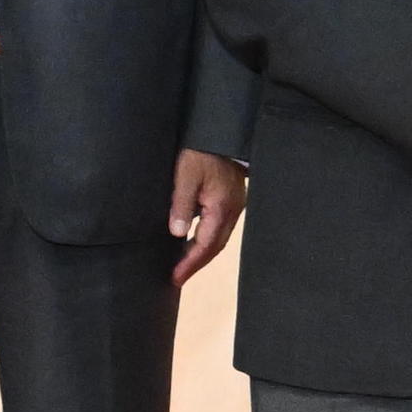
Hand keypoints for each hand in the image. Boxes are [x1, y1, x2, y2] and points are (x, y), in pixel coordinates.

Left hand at [168, 149, 247, 283]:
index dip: (191, 263)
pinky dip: (207, 239)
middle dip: (197, 264)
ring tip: (184, 263)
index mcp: (222, 208)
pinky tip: (194, 240)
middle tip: (178, 277)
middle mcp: (233, 211)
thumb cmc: (202, 153)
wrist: (222, 134)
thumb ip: (181, 204)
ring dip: (202, 253)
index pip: (206, 244)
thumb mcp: (185, 176)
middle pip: (216, 246)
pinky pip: (220, 227)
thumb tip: (177, 233)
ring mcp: (235, 206)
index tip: (176, 277)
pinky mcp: (232, 200)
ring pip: (219, 238)